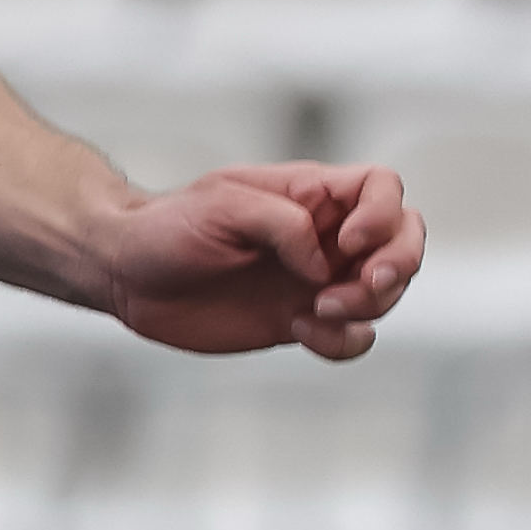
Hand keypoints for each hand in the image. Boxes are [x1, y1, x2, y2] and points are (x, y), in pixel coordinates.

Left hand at [90, 162, 420, 360]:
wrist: (126, 274)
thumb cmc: (168, 227)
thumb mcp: (221, 205)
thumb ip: (282, 223)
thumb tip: (322, 263)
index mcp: (310, 194)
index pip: (382, 188)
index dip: (384, 214)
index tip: (349, 240)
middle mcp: (324, 235)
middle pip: (404, 240)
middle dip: (400, 264)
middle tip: (365, 285)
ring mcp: (316, 280)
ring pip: (385, 293)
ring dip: (369, 306)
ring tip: (315, 310)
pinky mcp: (299, 321)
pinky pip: (351, 337)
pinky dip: (344, 340)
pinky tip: (300, 330)